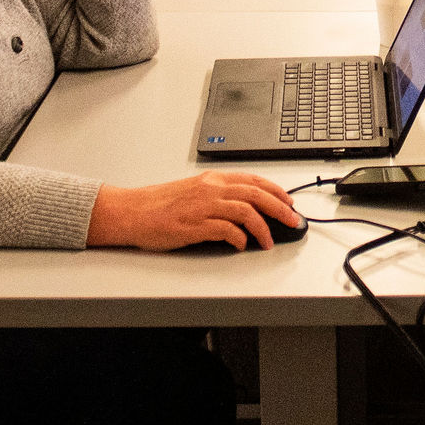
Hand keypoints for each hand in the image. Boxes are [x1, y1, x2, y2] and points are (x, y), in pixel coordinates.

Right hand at [88, 171, 299, 250]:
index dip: (276, 191)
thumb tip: (245, 207)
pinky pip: (226, 231)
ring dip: (263, 228)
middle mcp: (211, 189)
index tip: (289, 201)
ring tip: (269, 241)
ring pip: (246, 212)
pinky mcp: (194, 226)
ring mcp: (203, 207)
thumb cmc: (159, 204)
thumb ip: (218, 195)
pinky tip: (242, 245)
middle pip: (256, 195)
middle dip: (280, 208)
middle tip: (292, 220)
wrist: (132, 211)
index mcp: (212, 179)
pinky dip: (239, 238)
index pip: (254, 180)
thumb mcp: (194, 190)